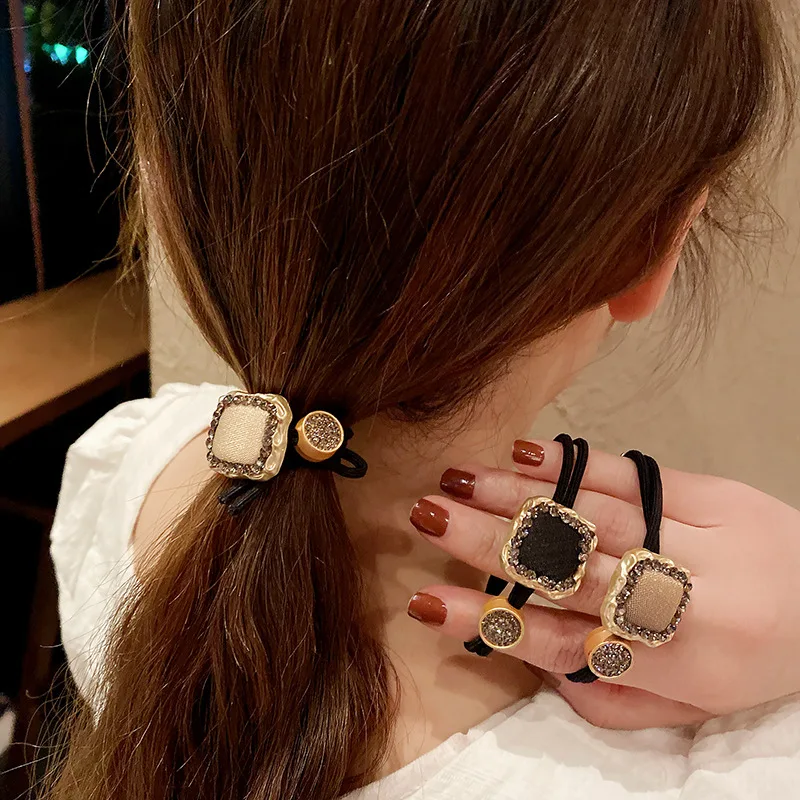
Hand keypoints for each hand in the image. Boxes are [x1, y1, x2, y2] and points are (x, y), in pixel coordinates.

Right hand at [407, 439, 799, 728]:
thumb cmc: (761, 662)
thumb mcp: (696, 707)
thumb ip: (619, 700)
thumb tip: (547, 674)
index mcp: (677, 663)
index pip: (565, 640)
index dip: (492, 619)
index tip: (428, 601)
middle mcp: (686, 599)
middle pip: (572, 569)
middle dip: (491, 543)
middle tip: (427, 520)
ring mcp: (701, 535)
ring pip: (594, 515)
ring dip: (520, 495)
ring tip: (457, 480)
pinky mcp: (714, 491)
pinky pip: (634, 474)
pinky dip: (575, 463)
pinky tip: (525, 453)